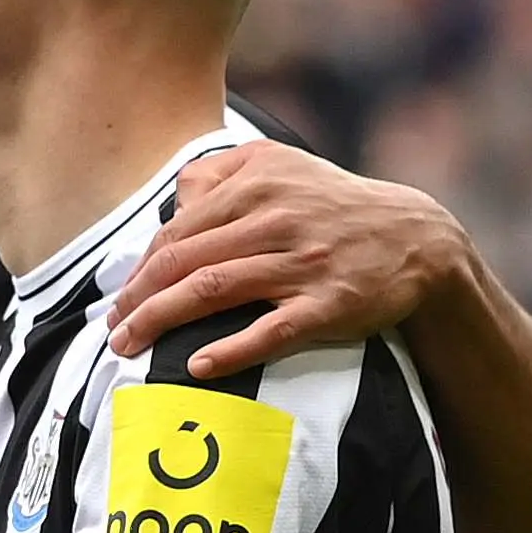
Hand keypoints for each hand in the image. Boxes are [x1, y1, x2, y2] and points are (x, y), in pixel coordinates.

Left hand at [106, 141, 473, 377]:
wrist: (418, 238)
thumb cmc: (334, 207)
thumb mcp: (282, 166)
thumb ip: (222, 173)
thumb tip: (174, 202)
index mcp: (257, 183)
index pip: (176, 232)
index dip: (140, 270)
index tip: (121, 299)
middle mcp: (276, 218)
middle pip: (182, 262)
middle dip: (137, 300)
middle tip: (113, 329)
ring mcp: (303, 263)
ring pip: (212, 291)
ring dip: (161, 322)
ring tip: (131, 347)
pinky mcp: (329, 304)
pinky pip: (271, 331)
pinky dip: (231, 350)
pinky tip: (198, 367)